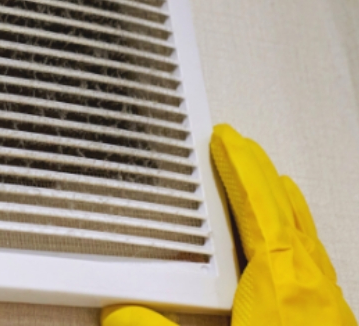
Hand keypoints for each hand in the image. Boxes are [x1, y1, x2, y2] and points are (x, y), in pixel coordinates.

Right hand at [101, 124, 355, 325]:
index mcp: (281, 289)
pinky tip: (299, 253)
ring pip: (310, 241)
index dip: (240, 172)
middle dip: (262, 177)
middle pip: (289, 217)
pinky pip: (318, 266)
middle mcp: (313, 293)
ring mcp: (330, 311)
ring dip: (287, 207)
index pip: (259, 212)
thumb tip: (118, 311)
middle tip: (241, 147)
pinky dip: (304, 241)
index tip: (226, 140)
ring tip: (275, 183)